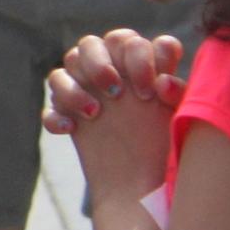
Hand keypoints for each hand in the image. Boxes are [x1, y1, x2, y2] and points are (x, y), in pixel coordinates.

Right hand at [44, 27, 185, 203]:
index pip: (131, 42)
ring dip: (74, 87)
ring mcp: (86, 93)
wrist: (144, 187)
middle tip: (116, 93)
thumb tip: (163, 81)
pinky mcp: (68, 117)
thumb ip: (177, 93)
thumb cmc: (168, 146)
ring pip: (63, 69)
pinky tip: (72, 130)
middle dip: (100, 63)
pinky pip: (49, 107)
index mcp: (140, 65)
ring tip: (95, 113)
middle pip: (91, 44)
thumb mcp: (180, 117)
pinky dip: (56, 115)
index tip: (149, 90)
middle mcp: (110, 73)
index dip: (139, 58)